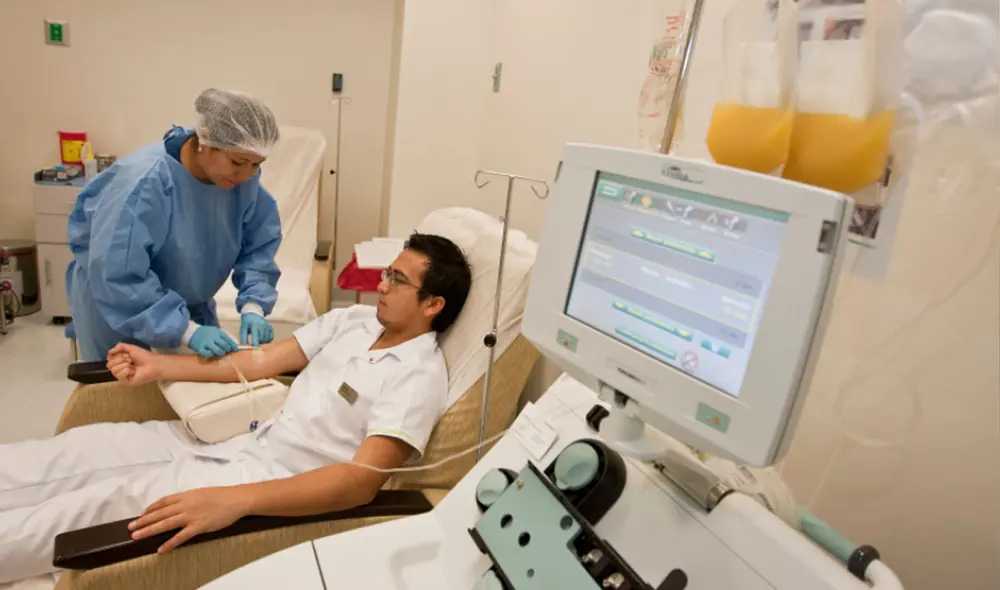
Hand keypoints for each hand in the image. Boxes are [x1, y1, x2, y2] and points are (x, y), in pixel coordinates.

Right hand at [107, 343, 161, 385]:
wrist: (153, 364)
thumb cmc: (144, 356)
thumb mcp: (131, 348)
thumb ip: (120, 346)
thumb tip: (110, 351)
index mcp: (120, 361)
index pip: (109, 359)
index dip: (116, 355)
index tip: (126, 354)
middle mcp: (120, 369)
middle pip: (109, 365)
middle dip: (120, 360)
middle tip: (130, 360)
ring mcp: (123, 376)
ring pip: (113, 371)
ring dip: (124, 365)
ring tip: (132, 365)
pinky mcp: (126, 382)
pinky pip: (119, 376)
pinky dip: (126, 371)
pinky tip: (133, 371)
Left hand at [129, 487, 250, 552]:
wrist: (236, 499)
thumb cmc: (222, 496)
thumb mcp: (201, 493)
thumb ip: (188, 499)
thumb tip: (178, 505)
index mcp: (186, 495)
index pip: (163, 502)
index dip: (150, 509)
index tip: (141, 514)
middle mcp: (185, 504)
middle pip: (160, 513)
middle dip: (143, 521)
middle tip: (131, 527)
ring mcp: (191, 516)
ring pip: (166, 524)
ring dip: (150, 530)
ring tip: (137, 536)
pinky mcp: (198, 526)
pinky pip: (181, 536)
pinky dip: (170, 543)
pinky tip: (161, 549)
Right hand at [188, 326, 238, 357]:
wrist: (191, 332)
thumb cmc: (206, 332)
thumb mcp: (215, 331)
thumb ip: (223, 337)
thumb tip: (233, 345)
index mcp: (217, 332)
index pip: (228, 339)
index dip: (233, 345)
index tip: (236, 349)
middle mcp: (213, 337)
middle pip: (224, 346)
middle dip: (227, 350)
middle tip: (226, 351)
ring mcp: (206, 343)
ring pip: (218, 351)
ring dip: (221, 353)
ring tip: (220, 353)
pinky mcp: (200, 348)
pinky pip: (208, 354)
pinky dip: (212, 355)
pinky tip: (211, 353)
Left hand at [240, 312, 272, 346]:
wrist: (253, 313)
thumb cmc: (247, 321)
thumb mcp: (243, 328)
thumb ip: (243, 337)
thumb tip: (244, 347)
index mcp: (254, 325)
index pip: (255, 337)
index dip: (255, 345)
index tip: (254, 350)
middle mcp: (262, 325)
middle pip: (262, 339)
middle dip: (258, 343)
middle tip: (254, 342)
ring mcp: (267, 326)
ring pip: (266, 339)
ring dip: (262, 342)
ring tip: (257, 340)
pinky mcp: (270, 327)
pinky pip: (271, 337)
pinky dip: (267, 340)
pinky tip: (263, 338)